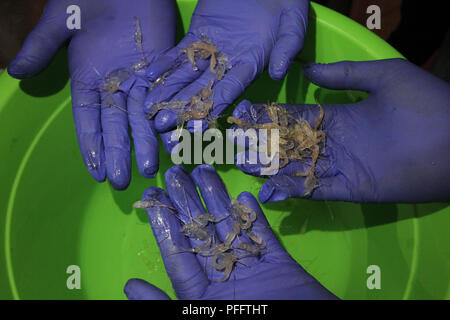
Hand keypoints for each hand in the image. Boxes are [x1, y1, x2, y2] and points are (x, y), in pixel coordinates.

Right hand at [8, 0, 175, 188]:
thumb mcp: (61, 20)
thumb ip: (42, 46)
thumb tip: (14, 72)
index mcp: (88, 79)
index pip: (88, 121)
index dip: (92, 146)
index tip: (96, 171)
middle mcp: (113, 85)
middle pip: (115, 126)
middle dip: (119, 153)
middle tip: (124, 181)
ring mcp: (138, 79)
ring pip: (141, 117)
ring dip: (144, 143)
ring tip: (148, 168)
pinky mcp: (161, 70)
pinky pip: (163, 98)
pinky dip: (164, 118)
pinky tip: (168, 139)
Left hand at [124, 165, 335, 299]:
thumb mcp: (198, 319)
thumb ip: (163, 306)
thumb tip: (129, 285)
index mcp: (200, 296)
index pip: (177, 254)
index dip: (164, 223)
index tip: (154, 195)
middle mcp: (222, 277)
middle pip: (202, 234)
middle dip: (187, 202)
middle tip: (175, 172)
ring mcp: (251, 269)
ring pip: (230, 227)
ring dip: (218, 200)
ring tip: (204, 171)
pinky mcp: (278, 264)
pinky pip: (263, 236)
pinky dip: (254, 216)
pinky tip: (244, 195)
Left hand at [144, 0, 308, 150]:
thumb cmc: (286, 1)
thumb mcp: (293, 23)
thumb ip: (288, 46)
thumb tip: (278, 72)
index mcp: (252, 64)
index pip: (230, 90)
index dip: (213, 108)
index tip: (196, 125)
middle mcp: (228, 63)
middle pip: (202, 89)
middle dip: (182, 107)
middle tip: (161, 124)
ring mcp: (210, 50)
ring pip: (185, 74)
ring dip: (167, 91)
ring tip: (147, 107)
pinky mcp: (196, 34)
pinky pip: (177, 52)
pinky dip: (162, 64)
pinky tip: (147, 77)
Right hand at [232, 58, 449, 202]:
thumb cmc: (426, 104)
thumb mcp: (385, 76)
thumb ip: (344, 75)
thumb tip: (306, 71)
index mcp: (341, 116)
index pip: (297, 115)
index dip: (271, 115)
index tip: (245, 113)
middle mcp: (337, 142)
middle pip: (292, 144)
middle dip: (265, 144)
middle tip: (235, 145)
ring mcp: (343, 166)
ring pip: (299, 168)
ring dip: (272, 169)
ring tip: (244, 167)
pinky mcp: (352, 189)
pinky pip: (317, 190)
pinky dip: (294, 191)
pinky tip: (270, 191)